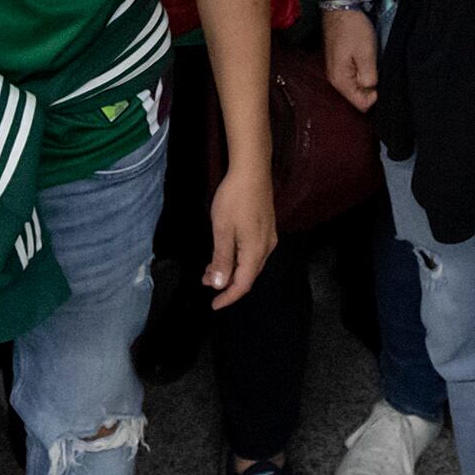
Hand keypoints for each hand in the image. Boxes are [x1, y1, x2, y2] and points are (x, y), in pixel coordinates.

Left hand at [205, 158, 275, 307]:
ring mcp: (268, 237)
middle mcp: (266, 248)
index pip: (243, 284)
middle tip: (205, 281)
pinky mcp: (266, 227)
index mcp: (255, 252)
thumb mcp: (222, 231)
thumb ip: (221, 259)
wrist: (252, 170)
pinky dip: (237, 259)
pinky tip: (225, 252)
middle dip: (227, 283)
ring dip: (231, 270)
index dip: (228, 297)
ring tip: (210, 268)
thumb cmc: (234, 200)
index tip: (213, 305)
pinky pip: (252, 252)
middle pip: (248, 275)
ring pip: (250, 263)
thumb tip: (219, 285)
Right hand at [321, 6, 378, 112]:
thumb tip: (372, 92)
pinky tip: (369, 59)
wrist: (340, 8)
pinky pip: (354, 76)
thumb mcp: (365, 53)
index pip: (361, 104)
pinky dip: (363, 71)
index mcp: (340, 81)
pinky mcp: (340, 63)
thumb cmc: (353, 29)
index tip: (380, 78)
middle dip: (371, 88)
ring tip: (374, 62)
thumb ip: (368, 77)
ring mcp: (336, 71)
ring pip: (357, 86)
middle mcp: (335, 80)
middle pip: (358, 96)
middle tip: (379, 69)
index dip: (374, 96)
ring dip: (368, 78)